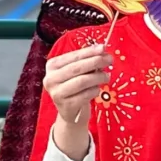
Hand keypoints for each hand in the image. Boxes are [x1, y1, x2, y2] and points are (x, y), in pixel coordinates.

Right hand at [42, 42, 110, 157]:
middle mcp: (50, 79)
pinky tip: (97, 89)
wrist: (70, 112)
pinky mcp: (66, 106)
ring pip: (82, 81)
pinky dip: (95, 90)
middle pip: (77, 68)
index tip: (103, 48)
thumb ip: (86, 61)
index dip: (89, 52)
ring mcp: (57, 93)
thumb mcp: (77, 72)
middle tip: (110, 60)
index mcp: (52, 66)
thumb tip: (102, 50)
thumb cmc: (75, 87)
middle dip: (96, 62)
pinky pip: (86, 94)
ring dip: (98, 77)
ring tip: (107, 77)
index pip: (73, 56)